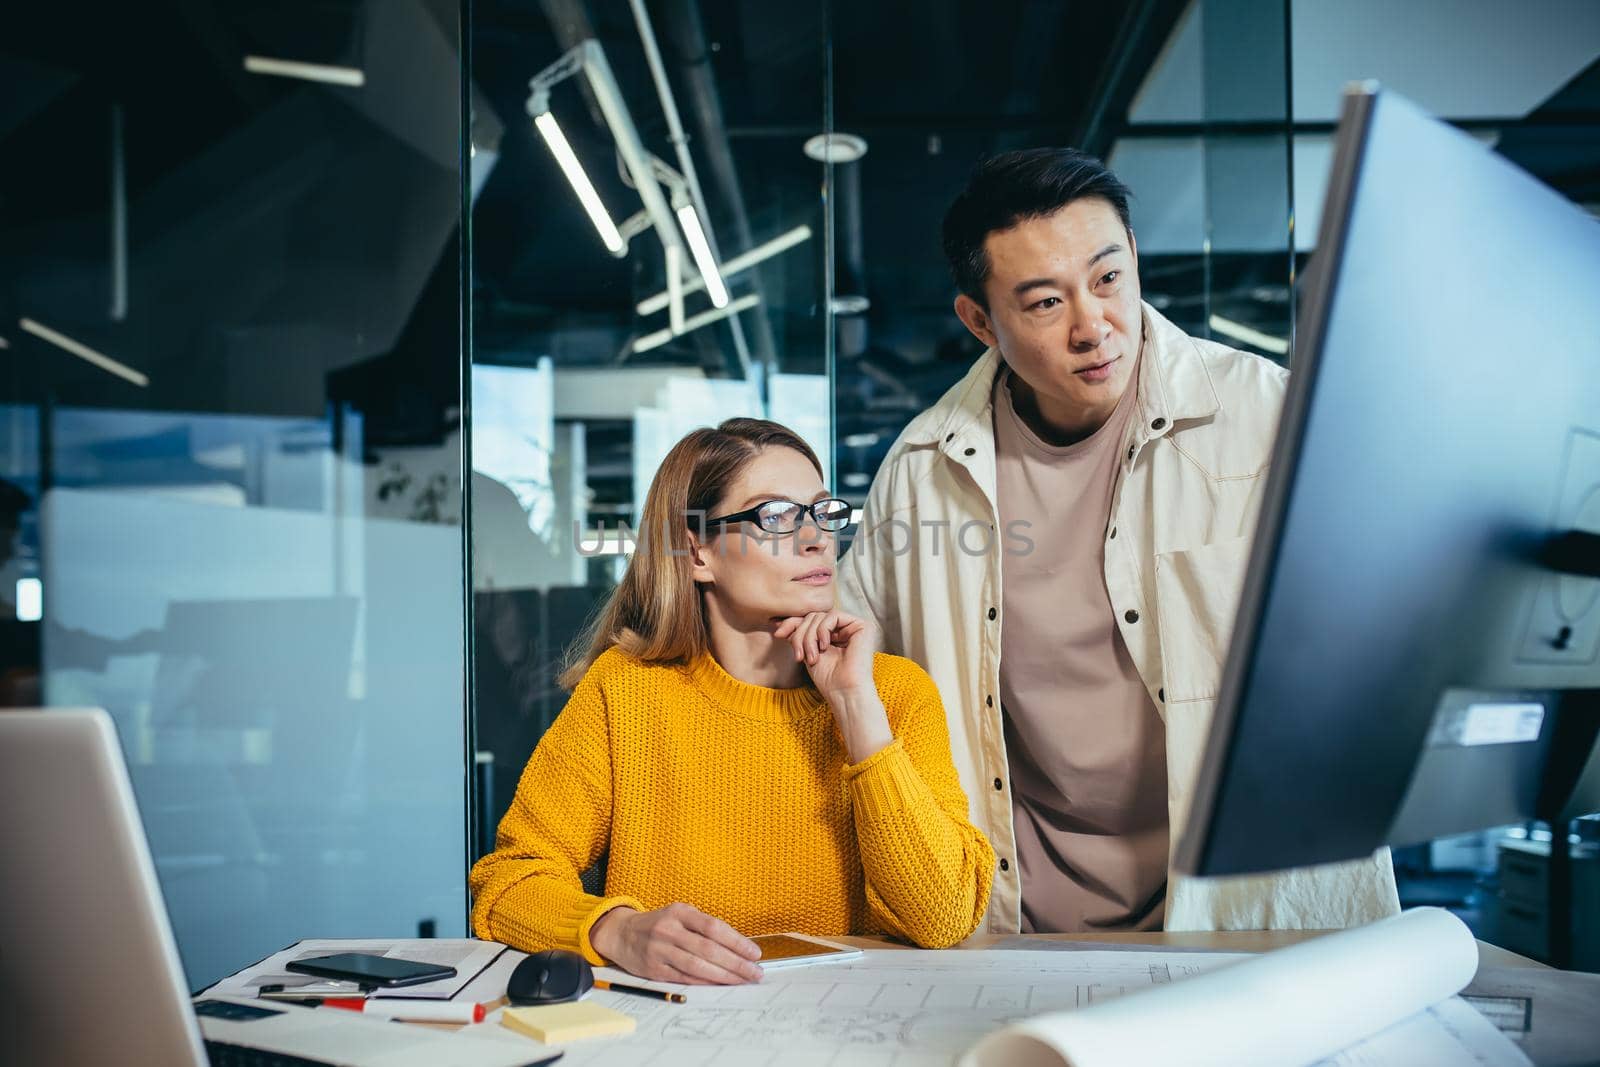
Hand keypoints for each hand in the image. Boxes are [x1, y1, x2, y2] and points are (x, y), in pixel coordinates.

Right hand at [588, 903, 762, 984]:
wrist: (622, 934)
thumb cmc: (659, 924)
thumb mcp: (679, 914)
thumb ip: (703, 927)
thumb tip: (737, 946)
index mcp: (679, 912)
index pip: (713, 927)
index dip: (736, 941)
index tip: (754, 952)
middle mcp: (669, 930)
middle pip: (708, 949)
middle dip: (736, 962)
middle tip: (755, 971)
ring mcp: (659, 950)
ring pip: (697, 966)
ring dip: (724, 975)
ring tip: (743, 979)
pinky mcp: (654, 969)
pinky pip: (685, 978)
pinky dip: (706, 982)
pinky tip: (720, 984)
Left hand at [774, 610, 892, 761]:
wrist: (844, 693)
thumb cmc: (828, 679)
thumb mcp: (806, 651)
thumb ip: (799, 634)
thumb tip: (779, 622)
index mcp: (834, 634)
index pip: (810, 620)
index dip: (792, 624)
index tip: (778, 633)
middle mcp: (846, 627)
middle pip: (814, 616)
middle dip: (800, 634)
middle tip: (798, 655)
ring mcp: (855, 626)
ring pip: (821, 616)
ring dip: (809, 636)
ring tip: (811, 657)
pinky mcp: (863, 625)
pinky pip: (833, 615)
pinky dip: (823, 630)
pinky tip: (824, 647)